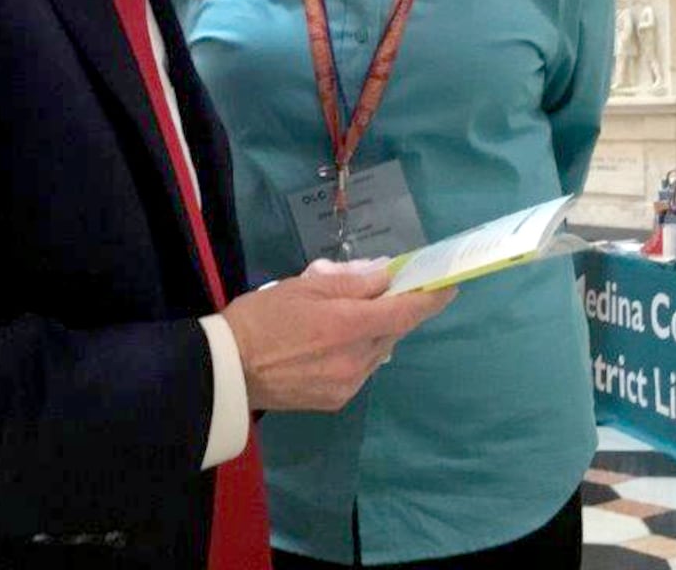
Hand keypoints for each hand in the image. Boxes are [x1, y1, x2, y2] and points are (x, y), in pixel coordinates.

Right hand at [223, 263, 454, 411]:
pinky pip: (361, 369)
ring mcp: (348, 384)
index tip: (449, 286)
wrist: (226, 371)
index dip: (431, 298)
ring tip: (345, 317)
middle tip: (378, 291)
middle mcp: (356, 360)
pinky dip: (357, 352)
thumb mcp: (303, 287)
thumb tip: (385, 275)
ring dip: (373, 332)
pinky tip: (332, 343)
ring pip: (378, 351)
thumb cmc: (261, 318)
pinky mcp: (336, 400)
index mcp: (348, 326)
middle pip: (392, 331)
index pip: (405, 312)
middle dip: (392, 310)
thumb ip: (349, 281)